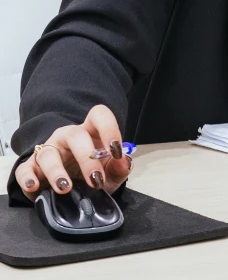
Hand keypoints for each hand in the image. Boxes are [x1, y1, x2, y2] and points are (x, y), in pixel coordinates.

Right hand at [14, 105, 132, 201]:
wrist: (71, 191)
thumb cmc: (93, 175)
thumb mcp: (111, 173)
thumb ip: (120, 167)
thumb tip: (124, 161)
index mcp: (91, 132)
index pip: (99, 115)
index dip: (109, 128)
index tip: (116, 151)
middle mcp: (68, 137)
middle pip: (75, 135)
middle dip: (87, 158)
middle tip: (96, 180)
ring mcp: (48, 150)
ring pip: (48, 153)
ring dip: (57, 171)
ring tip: (65, 188)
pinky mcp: (30, 168)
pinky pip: (24, 169)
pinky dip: (28, 178)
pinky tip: (34, 187)